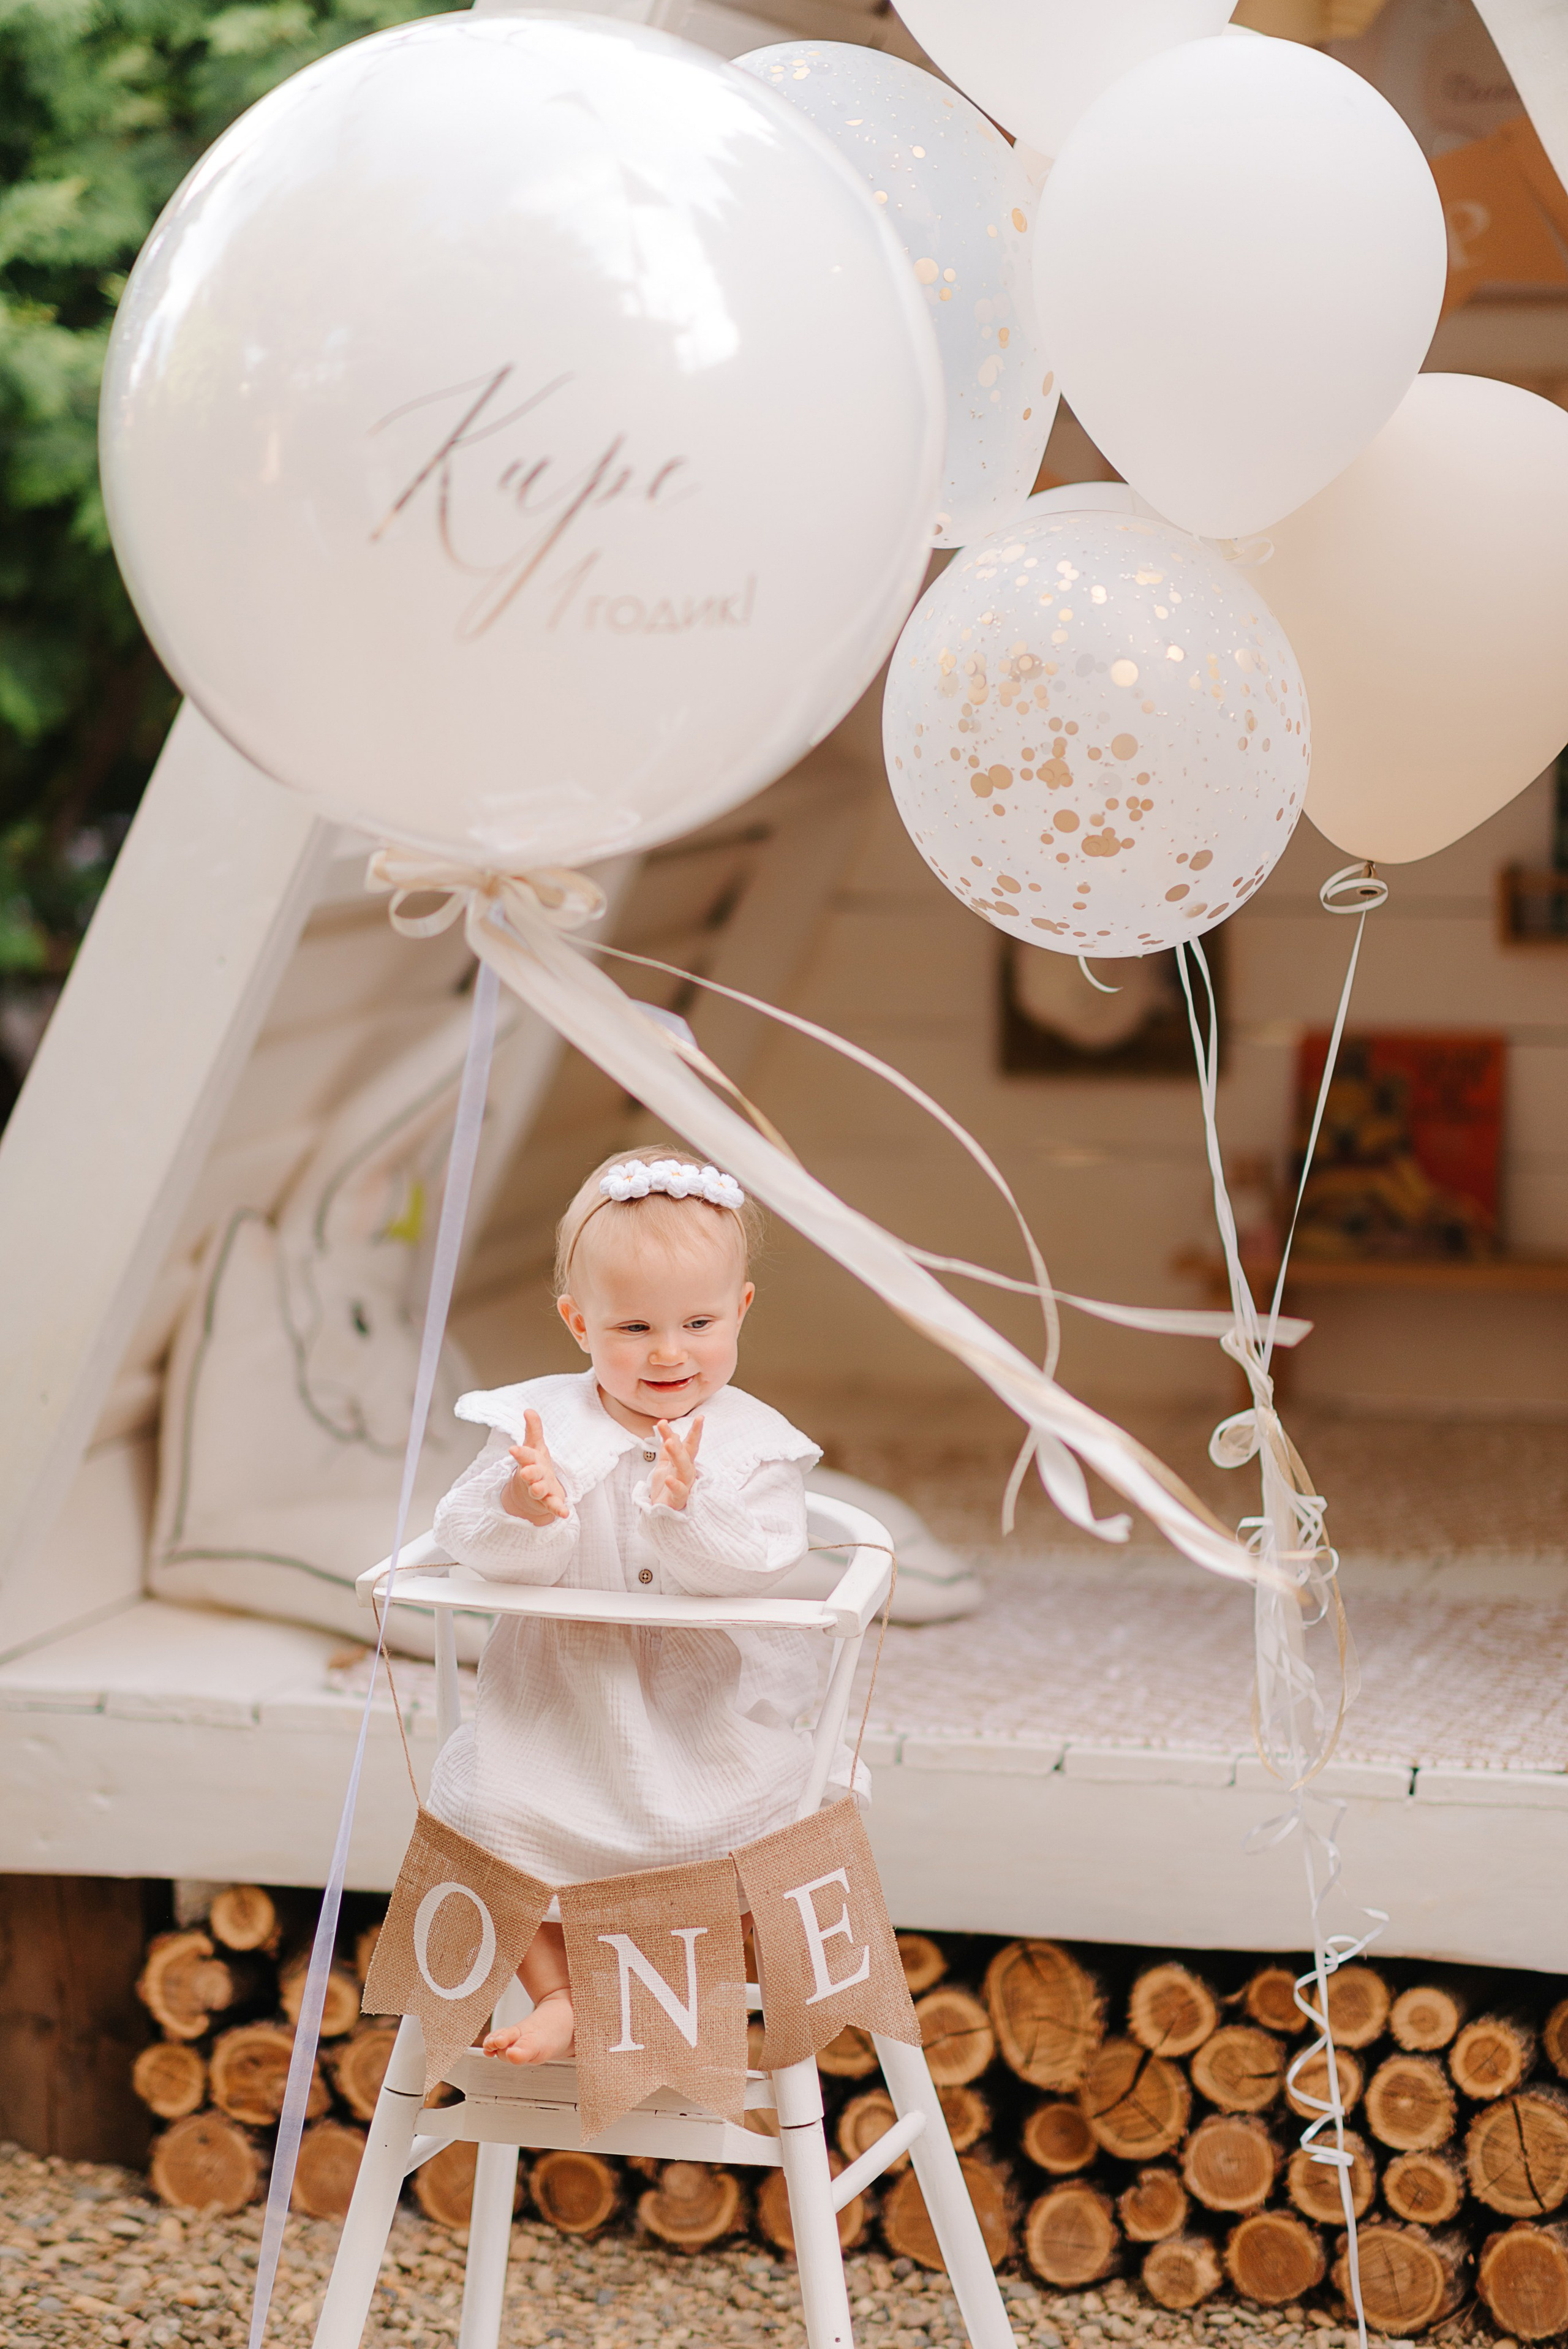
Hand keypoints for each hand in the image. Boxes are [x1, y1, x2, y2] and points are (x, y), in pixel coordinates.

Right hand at [503, 1409, 568, 1524]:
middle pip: (530, 1474)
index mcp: (530, 1461)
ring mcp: (540, 1491)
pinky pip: (553, 1506)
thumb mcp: (535, 1446)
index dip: (520, 1453)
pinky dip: (558, 1510)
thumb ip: (533, 1429)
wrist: (529, 1493)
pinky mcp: (549, 1502)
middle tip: (525, 1472)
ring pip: (538, 1490)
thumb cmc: (534, 1464)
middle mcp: (533, 1476)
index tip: (513, 1449)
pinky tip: (565, 1513)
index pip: (524, 1455)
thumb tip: (529, 1410)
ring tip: (537, 1489)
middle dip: (529, 1473)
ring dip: (538, 1489)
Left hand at [648, 1416, 702, 1510]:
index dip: (695, 1431)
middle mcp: (686, 1472)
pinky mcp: (678, 1500)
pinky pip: (679, 1492)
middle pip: (687, 1454)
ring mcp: (684, 1485)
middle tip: (675, 1426)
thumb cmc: (665, 1488)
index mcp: (684, 1463)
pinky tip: (669, 1478)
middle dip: (686, 1439)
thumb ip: (668, 1450)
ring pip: (683, 1469)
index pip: (690, 1445)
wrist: (660, 1511)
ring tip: (669, 1443)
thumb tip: (673, 1433)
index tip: (700, 1417)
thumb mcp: (665, 1465)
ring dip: (677, 1455)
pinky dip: (675, 1485)